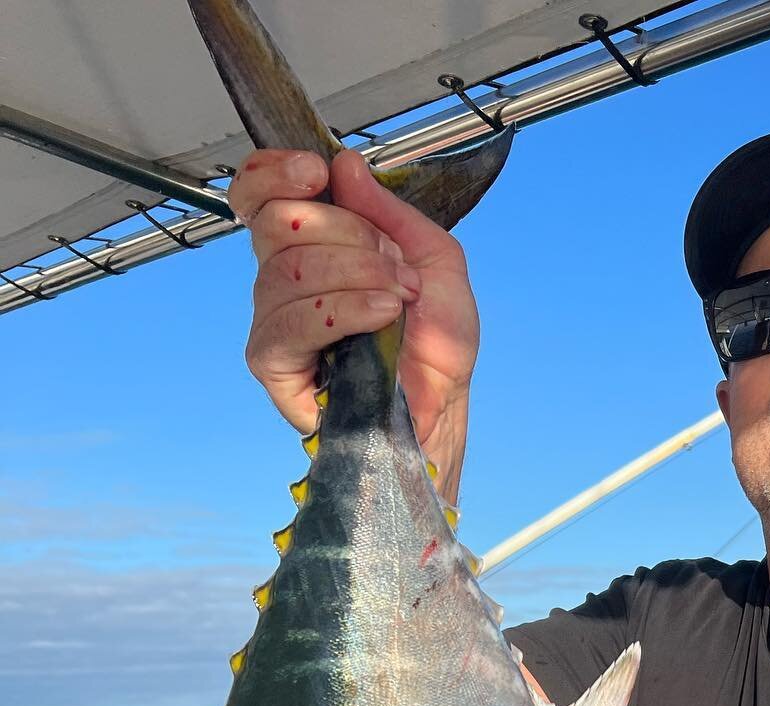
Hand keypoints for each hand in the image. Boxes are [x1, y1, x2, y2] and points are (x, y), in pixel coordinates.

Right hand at [228, 147, 478, 498]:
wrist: (444, 406)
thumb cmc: (436, 344)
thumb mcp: (434, 259)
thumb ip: (389, 210)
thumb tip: (345, 165)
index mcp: (311, 246)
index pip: (257, 194)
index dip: (274, 173)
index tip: (316, 172)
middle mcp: (283, 278)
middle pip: (278, 222)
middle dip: (347, 235)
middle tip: (394, 270)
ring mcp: (274, 320)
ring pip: (288, 268)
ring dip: (357, 275)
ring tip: (399, 301)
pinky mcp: (274, 363)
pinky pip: (291, 320)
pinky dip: (344, 309)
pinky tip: (380, 316)